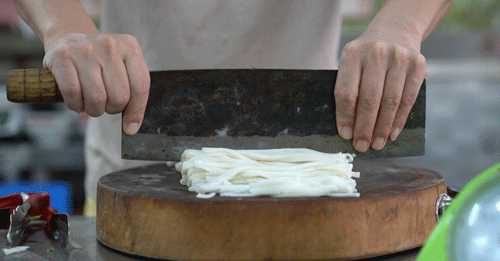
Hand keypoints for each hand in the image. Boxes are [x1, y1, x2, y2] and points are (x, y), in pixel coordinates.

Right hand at [43, 33, 149, 134]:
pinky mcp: (62, 57)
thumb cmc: (100, 61)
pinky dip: (75, 105)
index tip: (129, 126)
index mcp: (130, 48)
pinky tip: (77, 101)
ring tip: (91, 103)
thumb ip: (133, 94)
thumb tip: (131, 128)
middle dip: (111, 108)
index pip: (140, 87)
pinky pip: (73, 93)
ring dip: (93, 110)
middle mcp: (109, 46)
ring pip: (97, 98)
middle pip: (119, 96)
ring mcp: (85, 50)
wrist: (68, 38)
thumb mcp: (123, 69)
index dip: (136, 112)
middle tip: (104, 103)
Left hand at [334, 32, 425, 151]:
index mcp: (353, 54)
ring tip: (377, 144)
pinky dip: (399, 120)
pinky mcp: (418, 65)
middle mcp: (376, 53)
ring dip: (383, 128)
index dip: (345, 117)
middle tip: (361, 146)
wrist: (396, 30)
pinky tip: (392, 133)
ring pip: (390, 102)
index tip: (345, 135)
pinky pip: (408, 99)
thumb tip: (348, 129)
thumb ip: (348, 88)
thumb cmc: (366, 57)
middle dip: (364, 127)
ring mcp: (400, 58)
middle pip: (369, 99)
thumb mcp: (351, 63)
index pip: (347, 92)